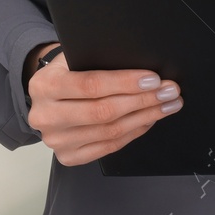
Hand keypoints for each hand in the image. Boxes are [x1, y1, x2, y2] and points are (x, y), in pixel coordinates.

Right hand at [25, 44, 183, 166]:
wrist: (46, 98)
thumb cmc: (67, 73)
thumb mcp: (72, 57)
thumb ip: (97, 60)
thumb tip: (140, 64)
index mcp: (45, 86)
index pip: (91, 85)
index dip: (125, 83)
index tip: (154, 79)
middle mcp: (47, 116)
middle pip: (103, 112)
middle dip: (143, 100)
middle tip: (169, 92)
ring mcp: (57, 140)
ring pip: (110, 132)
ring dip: (145, 117)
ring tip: (167, 105)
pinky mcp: (68, 156)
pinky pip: (109, 147)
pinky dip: (133, 132)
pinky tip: (149, 120)